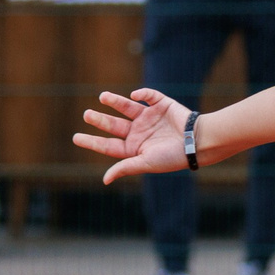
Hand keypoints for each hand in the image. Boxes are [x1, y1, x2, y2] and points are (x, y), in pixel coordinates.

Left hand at [75, 87, 192, 183]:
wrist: (199, 141)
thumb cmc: (173, 156)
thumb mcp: (146, 163)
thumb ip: (125, 167)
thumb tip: (104, 180)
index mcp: (135, 148)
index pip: (109, 145)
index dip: (92, 141)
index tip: (76, 138)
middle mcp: (140, 132)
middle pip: (115, 125)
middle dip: (100, 120)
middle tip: (87, 115)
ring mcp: (150, 118)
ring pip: (127, 108)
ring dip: (114, 102)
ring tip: (102, 97)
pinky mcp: (162, 105)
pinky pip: (148, 96)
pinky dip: (141, 94)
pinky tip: (134, 96)